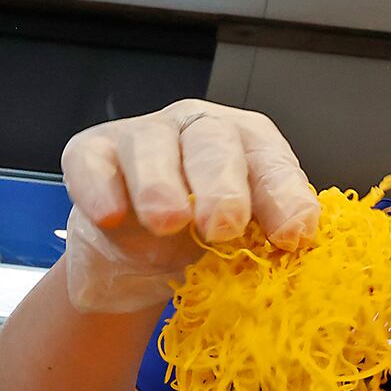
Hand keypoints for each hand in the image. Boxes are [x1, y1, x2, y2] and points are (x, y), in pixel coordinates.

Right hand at [59, 99, 319, 312]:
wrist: (135, 261)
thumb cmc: (200, 240)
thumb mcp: (242, 244)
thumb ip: (268, 240)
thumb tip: (300, 254)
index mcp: (249, 146)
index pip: (272, 161)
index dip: (284, 196)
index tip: (292, 236)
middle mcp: (199, 129)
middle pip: (214, 142)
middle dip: (223, 185)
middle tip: (224, 227)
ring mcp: (143, 136)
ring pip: (152, 146)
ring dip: (161, 184)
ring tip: (167, 222)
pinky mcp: (91, 153)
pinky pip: (93, 163)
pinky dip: (101, 189)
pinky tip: (110, 216)